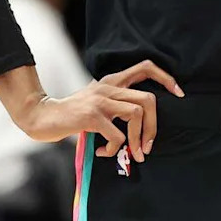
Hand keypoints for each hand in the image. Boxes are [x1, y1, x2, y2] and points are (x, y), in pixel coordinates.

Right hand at [16, 60, 183, 159]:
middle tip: (147, 148)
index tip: (178, 95)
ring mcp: (100, 100)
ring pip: (137, 115)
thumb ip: (118, 105)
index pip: (146, 67)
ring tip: (129, 153)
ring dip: (137, 140)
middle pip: (148, 100)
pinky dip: (114, 149)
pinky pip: (117, 135)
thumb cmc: (73, 115)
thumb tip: (145, 127)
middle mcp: (108, 87)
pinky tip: (103, 152)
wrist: (42, 116)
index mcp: (112, 82)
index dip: (166, 79)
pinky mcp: (92, 116)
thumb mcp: (98, 103)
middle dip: (154, 128)